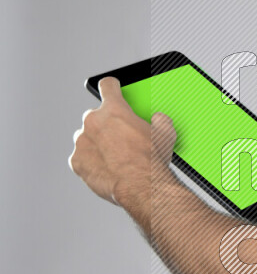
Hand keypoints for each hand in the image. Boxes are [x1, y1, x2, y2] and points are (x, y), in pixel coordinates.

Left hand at [68, 77, 176, 206]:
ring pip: (85, 138)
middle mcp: (93, 121)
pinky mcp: (76, 162)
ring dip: (95, 143)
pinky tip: (104, 169)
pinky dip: (90, 162)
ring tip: (112, 157)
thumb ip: (158, 120)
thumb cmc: (151, 161)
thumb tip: (158, 119)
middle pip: (94, 116)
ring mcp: (81, 142)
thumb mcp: (164, 134)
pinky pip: (81, 158)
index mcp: (114, 110)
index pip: (107, 86)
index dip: (111, 87)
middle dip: (104, 125)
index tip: (111, 88)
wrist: (142, 187)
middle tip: (118, 138)